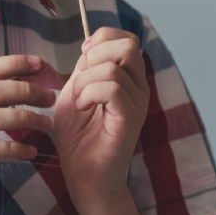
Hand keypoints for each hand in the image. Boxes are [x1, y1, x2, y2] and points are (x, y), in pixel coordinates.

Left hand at [53, 28, 148, 214]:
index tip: (82, 57)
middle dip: (96, 54)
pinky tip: (81, 107)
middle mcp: (138, 88)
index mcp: (128, 78)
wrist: (83, 176)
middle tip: (80, 79)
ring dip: (85, 80)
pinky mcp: (129, 120)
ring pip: (114, 68)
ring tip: (78, 100)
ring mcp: (137, 104)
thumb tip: (90, 44)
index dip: (102, 38)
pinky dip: (89, 92)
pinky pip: (112, 88)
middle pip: (128, 45)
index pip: (126, 38)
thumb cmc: (79, 137)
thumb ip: (85, 68)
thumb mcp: (76, 91)